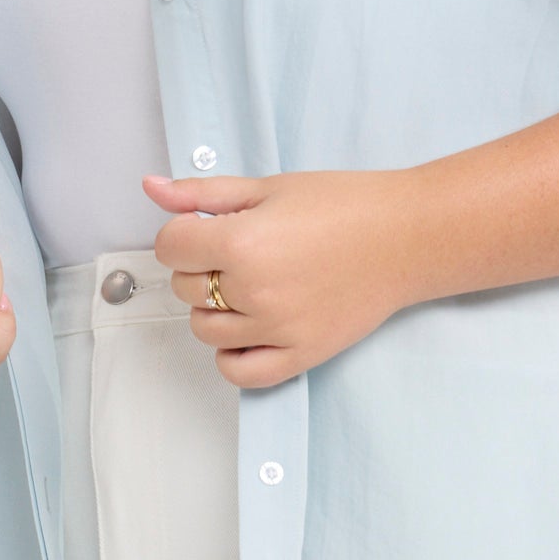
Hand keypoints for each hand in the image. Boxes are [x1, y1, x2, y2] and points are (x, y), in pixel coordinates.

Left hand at [142, 167, 417, 388]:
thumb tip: (151, 187)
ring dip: (215, 308)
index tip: (206, 228)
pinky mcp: (301, 354)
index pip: (170, 247)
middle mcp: (254, 290)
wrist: (407, 236)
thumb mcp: (269, 187)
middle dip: (200, 267)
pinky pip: (240, 372)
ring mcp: (277, 328)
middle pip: (185, 288)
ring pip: (205, 330)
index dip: (182, 233)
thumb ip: (203, 193)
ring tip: (250, 284)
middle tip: (240, 249)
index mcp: (242, 241)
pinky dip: (233, 354)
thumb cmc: (345, 204)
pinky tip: (250, 327)